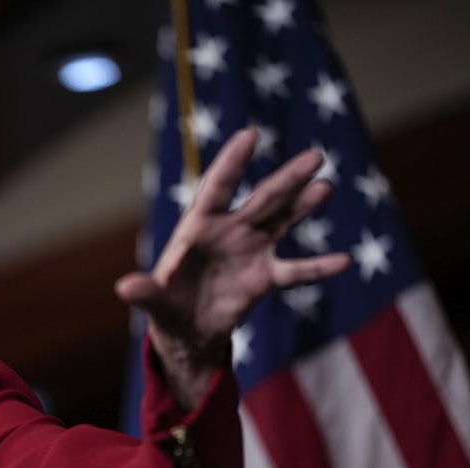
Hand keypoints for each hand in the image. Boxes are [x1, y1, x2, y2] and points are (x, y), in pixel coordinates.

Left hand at [114, 127, 350, 405]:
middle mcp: (230, 231)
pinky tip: (344, 261)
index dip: (232, 162)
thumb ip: (144, 292)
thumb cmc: (165, 306)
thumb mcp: (153, 302)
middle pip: (262, 199)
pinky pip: (295, 270)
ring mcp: (251, 250)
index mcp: (199, 227)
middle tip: (315, 156)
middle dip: (287, 179)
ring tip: (326, 187)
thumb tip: (125, 287)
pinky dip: (318, 267)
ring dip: (304, 205)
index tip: (251, 135)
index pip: (218, 187)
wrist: (186, 332)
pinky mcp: (265, 277)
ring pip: (283, 221)